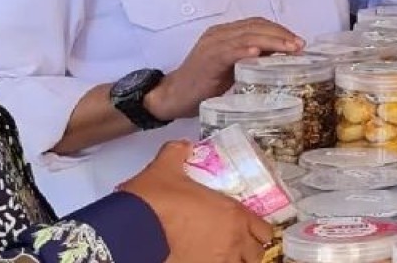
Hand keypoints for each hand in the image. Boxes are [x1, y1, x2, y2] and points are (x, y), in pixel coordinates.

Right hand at [121, 141, 273, 262]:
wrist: (132, 228)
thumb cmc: (154, 199)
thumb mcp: (166, 167)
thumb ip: (178, 153)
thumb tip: (183, 146)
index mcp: (233, 214)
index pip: (264, 231)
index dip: (258, 231)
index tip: (249, 229)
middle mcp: (231, 241)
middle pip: (256, 255)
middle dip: (249, 250)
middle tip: (237, 245)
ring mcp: (216, 262)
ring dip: (234, 261)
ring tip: (221, 255)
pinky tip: (202, 259)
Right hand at [146, 18, 302, 120]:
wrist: (173, 96)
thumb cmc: (203, 84)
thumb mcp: (232, 68)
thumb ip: (251, 59)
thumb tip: (280, 58)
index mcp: (226, 33)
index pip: (258, 24)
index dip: (280, 30)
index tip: (298, 42)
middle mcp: (220, 34)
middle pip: (256, 27)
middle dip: (281, 34)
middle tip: (300, 45)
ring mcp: (213, 45)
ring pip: (247, 36)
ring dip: (271, 40)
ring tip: (290, 48)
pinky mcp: (208, 59)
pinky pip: (229, 51)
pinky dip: (245, 50)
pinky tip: (259, 52)